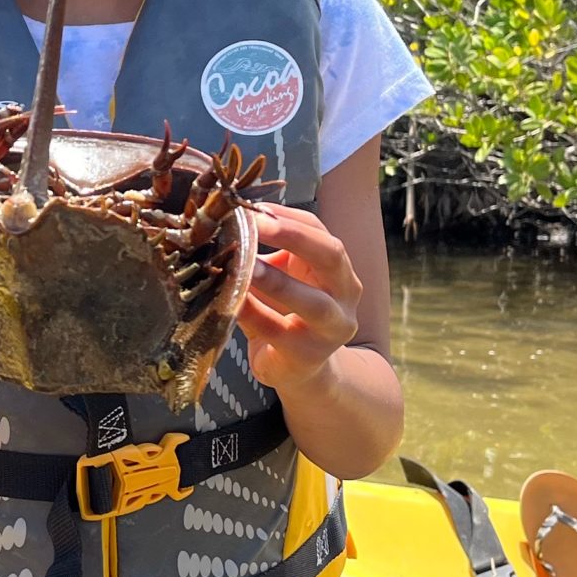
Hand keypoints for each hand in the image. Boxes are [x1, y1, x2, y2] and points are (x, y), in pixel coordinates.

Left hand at [238, 205, 363, 394]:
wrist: (300, 368)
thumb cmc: (287, 313)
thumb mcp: (284, 278)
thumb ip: (268, 256)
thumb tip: (231, 223)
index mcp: (337, 268)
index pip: (320, 232)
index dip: (288, 217)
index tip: (253, 207)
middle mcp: (345, 294)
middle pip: (332, 256)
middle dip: (294, 236)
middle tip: (256, 224)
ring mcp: (332, 328)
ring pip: (314, 301)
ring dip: (278, 281)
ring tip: (246, 265)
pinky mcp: (309, 355)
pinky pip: (280, 332)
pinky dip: (255, 314)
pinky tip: (234, 300)